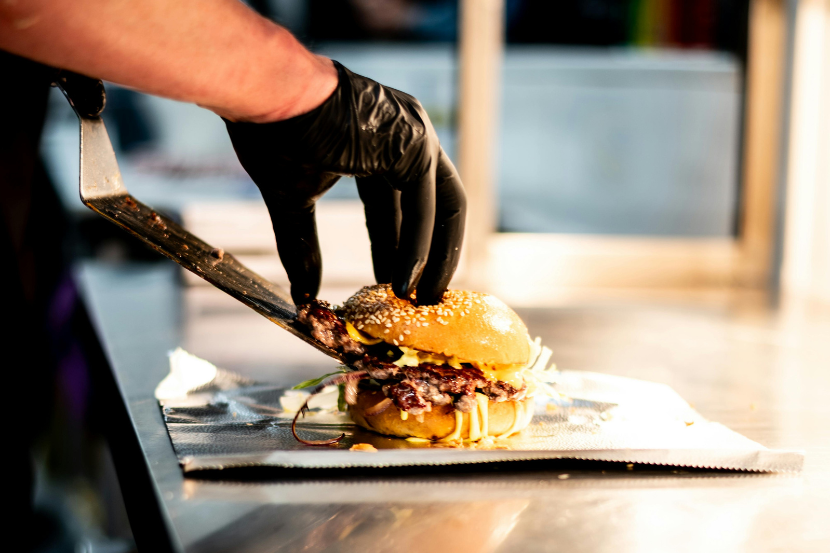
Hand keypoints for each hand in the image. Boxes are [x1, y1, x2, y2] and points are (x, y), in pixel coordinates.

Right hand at [225, 61, 465, 305]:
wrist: (264, 94)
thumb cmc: (272, 132)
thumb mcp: (292, 198)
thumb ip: (302, 244)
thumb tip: (303, 293)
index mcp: (382, 145)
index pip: (401, 204)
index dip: (398, 245)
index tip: (392, 282)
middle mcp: (408, 138)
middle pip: (432, 207)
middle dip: (427, 255)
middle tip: (416, 298)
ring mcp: (415, 137)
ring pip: (439, 209)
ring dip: (432, 258)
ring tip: (418, 301)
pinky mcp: (413, 144)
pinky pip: (426, 207)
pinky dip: (419, 247)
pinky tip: (405, 281)